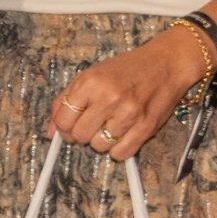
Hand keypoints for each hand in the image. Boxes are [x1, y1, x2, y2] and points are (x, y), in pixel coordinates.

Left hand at [47, 32, 198, 161]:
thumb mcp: (91, 75)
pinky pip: (121, 154)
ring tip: (112, 123)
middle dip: (82, 133)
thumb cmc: (127, 69)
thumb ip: (66, 101)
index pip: (62, 120)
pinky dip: (119, 149)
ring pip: (99, 146)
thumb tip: (50, 132)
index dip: (64, 126)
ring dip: (102, 140)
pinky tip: (123, 133)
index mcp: (89, 82)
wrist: (166, 63)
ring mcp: (128, 114)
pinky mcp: (146, 128)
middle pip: (78, 136)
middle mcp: (108, 98)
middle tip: (94, 122)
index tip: (72, 123)